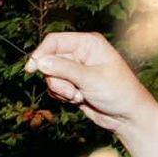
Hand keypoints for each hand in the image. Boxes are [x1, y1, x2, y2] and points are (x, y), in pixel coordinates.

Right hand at [25, 32, 157, 133]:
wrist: (126, 115)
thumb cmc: (118, 92)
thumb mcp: (90, 78)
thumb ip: (63, 69)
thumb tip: (39, 61)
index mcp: (88, 43)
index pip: (55, 41)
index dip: (41, 53)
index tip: (31, 69)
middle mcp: (80, 53)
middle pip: (49, 60)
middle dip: (56, 79)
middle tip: (71, 91)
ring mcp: (75, 69)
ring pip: (50, 76)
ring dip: (61, 90)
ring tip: (78, 96)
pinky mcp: (72, 84)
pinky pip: (54, 88)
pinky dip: (62, 96)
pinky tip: (78, 100)